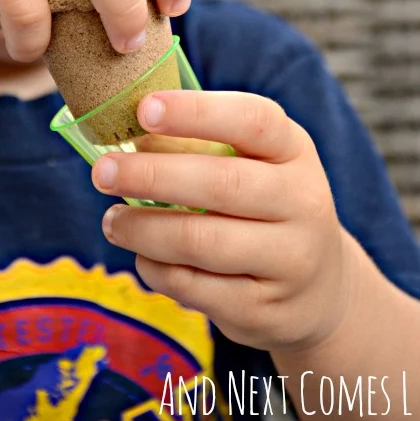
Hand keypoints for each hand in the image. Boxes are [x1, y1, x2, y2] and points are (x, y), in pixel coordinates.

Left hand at [92, 90, 353, 352]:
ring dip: (144, 229)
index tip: (144, 109)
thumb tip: (128, 138)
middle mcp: (303, 202)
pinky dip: (156, 269)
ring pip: (201, 242)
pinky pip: (195, 287)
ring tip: (111, 220)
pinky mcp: (266, 310)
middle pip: (221, 184)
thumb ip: (200, 146)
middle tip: (102, 171)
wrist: (319, 288)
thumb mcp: (253, 164)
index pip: (252, 120)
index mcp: (294, 150)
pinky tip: (141, 255)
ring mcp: (291, 260)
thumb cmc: (264, 206)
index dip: (196, 112)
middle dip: (151, 176)